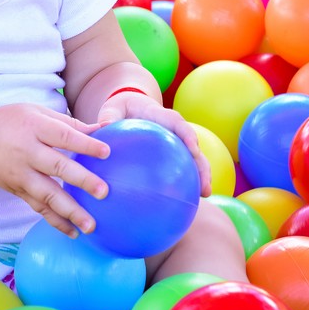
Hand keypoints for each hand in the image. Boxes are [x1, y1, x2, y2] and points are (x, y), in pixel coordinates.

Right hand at [0, 103, 110, 237]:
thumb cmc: (15, 121)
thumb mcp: (38, 113)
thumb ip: (70, 123)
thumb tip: (105, 128)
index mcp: (35, 128)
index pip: (63, 136)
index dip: (85, 144)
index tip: (107, 152)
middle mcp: (27, 152)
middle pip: (57, 167)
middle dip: (81, 180)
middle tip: (103, 192)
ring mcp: (21, 174)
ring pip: (47, 194)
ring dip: (69, 211)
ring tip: (90, 225)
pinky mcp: (17, 190)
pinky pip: (38, 207)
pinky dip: (55, 221)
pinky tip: (73, 232)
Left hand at [96, 91, 212, 197]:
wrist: (130, 107)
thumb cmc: (121, 108)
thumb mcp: (114, 108)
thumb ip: (110, 115)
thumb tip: (103, 125)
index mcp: (160, 116)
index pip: (178, 123)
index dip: (188, 136)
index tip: (194, 151)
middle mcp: (173, 130)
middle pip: (194, 147)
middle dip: (202, 166)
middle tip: (205, 188)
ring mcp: (175, 143)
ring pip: (193, 161)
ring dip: (201, 177)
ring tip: (203, 196)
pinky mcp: (172, 155)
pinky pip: (180, 169)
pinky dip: (182, 183)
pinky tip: (180, 203)